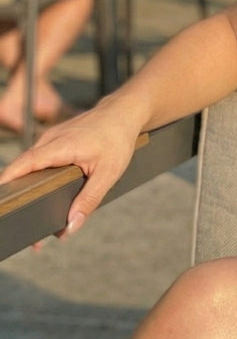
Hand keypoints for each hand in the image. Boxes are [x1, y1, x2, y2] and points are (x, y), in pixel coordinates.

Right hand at [0, 103, 142, 239]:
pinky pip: (39, 158)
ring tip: (31, 209)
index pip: (25, 163)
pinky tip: (44, 189)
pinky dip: (38, 174)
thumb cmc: (117, 139)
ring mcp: (50, 138)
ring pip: (31, 163)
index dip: (9, 181)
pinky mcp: (54, 140)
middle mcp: (50, 140)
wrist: (123, 113)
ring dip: (28, 184)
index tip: (2, 200)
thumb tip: (72, 225)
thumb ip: (89, 200)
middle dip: (17, 193)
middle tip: (17, 218)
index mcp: (61, 146)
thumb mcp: (108, 174)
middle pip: (23, 168)